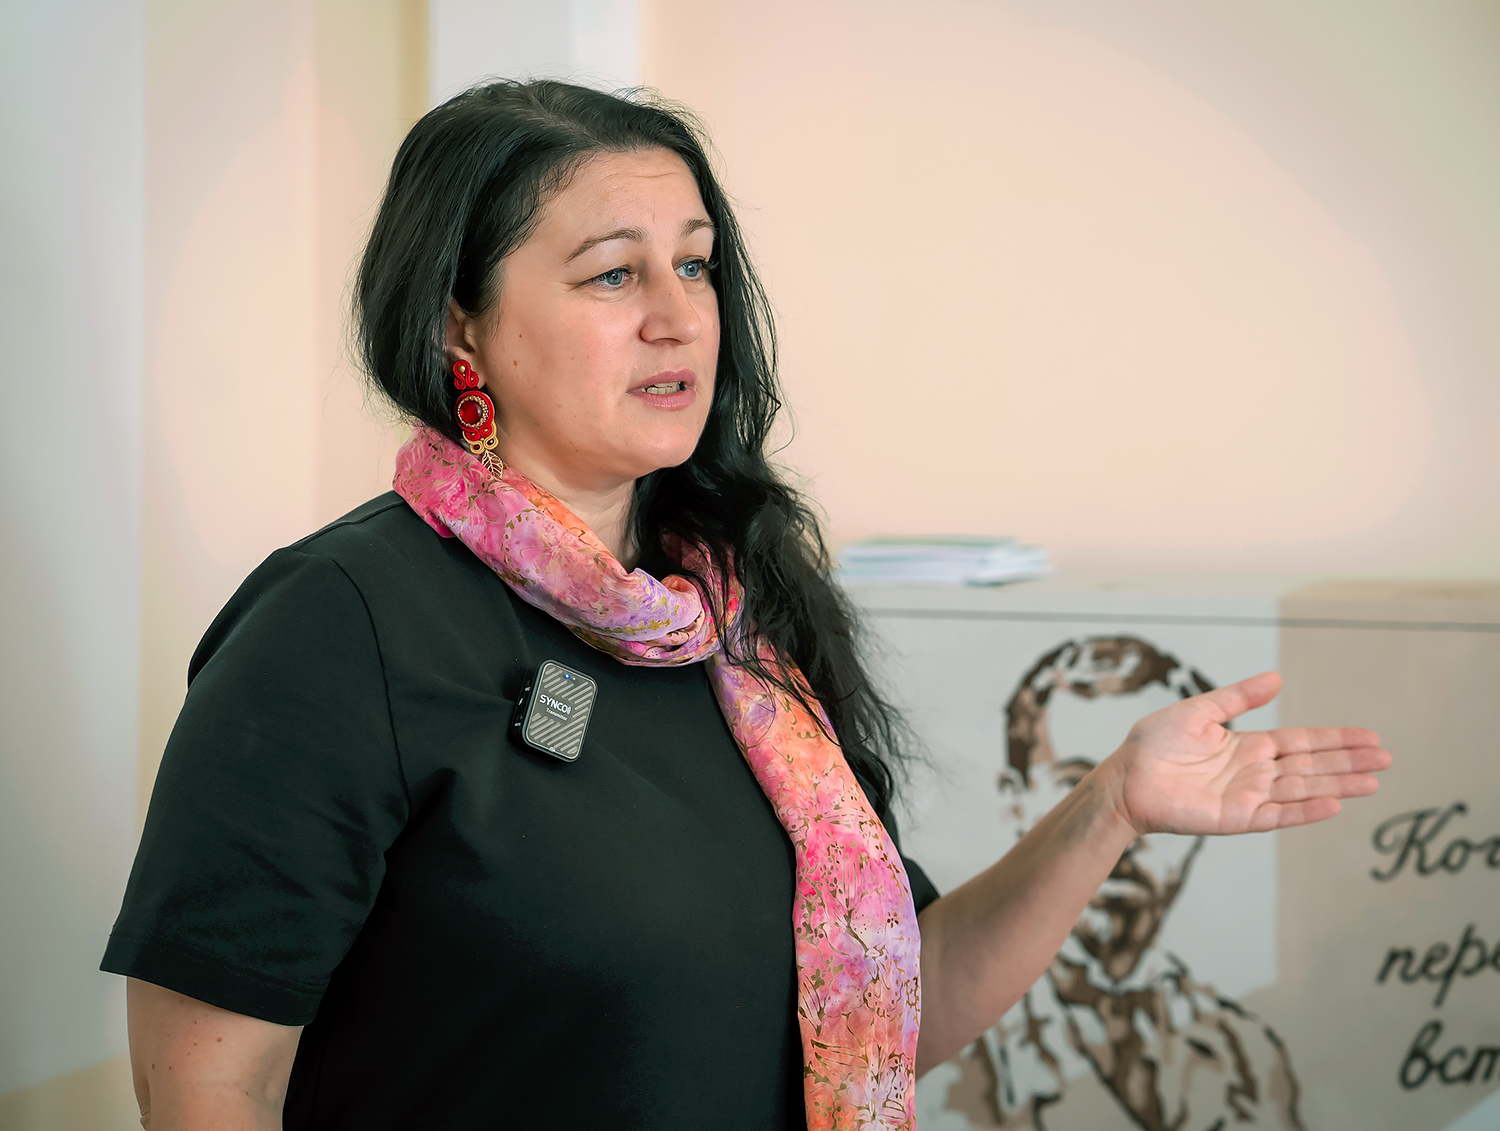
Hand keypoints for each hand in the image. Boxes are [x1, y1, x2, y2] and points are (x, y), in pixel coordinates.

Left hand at [1098, 671, 1390, 835]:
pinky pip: (1277, 815)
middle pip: (1311, 766)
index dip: (1335, 740)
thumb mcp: (1200, 712)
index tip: (1370, 737)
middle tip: (1387, 759)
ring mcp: (1248, 796)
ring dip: (1338, 786)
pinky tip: (1334, 804)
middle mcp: (1254, 772)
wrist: (1126, 777)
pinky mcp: (1235, 818)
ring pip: (1302, 790)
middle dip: (1349, 762)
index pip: (1302, 742)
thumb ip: (1238, 698)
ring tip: (1374, 782)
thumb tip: (1277, 678)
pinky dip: (1305, 811)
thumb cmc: (1155, 744)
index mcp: (1248, 746)